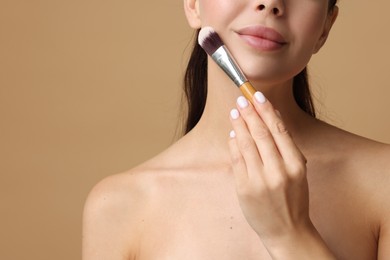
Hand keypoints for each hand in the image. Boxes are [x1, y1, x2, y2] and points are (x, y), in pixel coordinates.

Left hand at [228, 92, 310, 245]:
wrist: (286, 230)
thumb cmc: (293, 198)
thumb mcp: (298, 172)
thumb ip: (285, 147)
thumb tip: (270, 119)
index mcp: (295, 165)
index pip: (278, 130)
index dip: (266, 110)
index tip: (257, 96)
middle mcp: (278, 171)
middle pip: (260, 134)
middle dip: (249, 113)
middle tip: (241, 99)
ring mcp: (259, 180)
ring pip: (246, 144)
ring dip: (239, 125)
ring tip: (234, 112)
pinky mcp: (244, 188)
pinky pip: (236, 160)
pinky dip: (234, 144)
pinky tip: (233, 134)